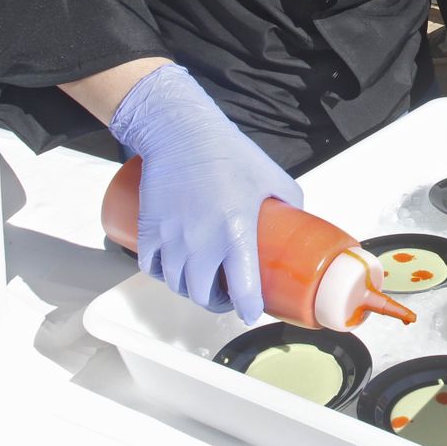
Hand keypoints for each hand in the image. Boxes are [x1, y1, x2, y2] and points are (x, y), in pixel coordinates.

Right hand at [109, 64, 302, 323]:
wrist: (180, 133)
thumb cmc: (226, 152)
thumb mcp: (270, 177)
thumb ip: (289, 201)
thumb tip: (297, 221)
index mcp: (236, 232)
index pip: (243, 288)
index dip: (250, 308)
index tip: (253, 312)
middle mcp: (202, 242)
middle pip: (204, 295)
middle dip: (218, 303)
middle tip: (228, 297)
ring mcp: (172, 239)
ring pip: (177, 285)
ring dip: (191, 290)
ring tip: (204, 283)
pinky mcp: (149, 232)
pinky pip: (152, 268)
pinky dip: (164, 276)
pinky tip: (176, 271)